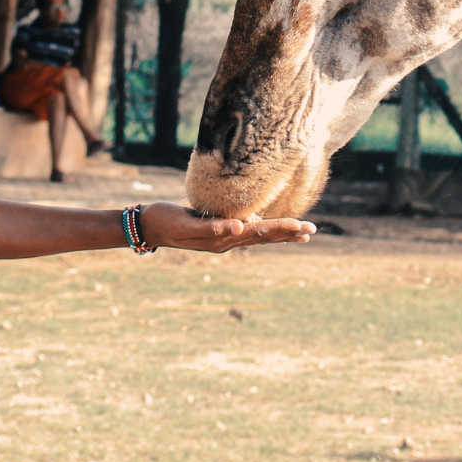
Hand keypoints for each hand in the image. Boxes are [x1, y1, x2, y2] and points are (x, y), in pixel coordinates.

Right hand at [137, 203, 314, 252]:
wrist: (149, 225)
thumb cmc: (166, 221)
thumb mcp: (188, 225)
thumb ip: (213, 228)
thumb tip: (238, 228)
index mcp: (223, 238)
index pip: (260, 233)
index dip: (283, 229)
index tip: (303, 227)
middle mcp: (226, 240)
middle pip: (263, 236)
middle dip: (289, 233)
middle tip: (312, 230)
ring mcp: (222, 238)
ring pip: (257, 235)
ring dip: (280, 234)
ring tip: (301, 232)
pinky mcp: (215, 231)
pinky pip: (243, 231)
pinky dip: (260, 230)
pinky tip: (269, 229)